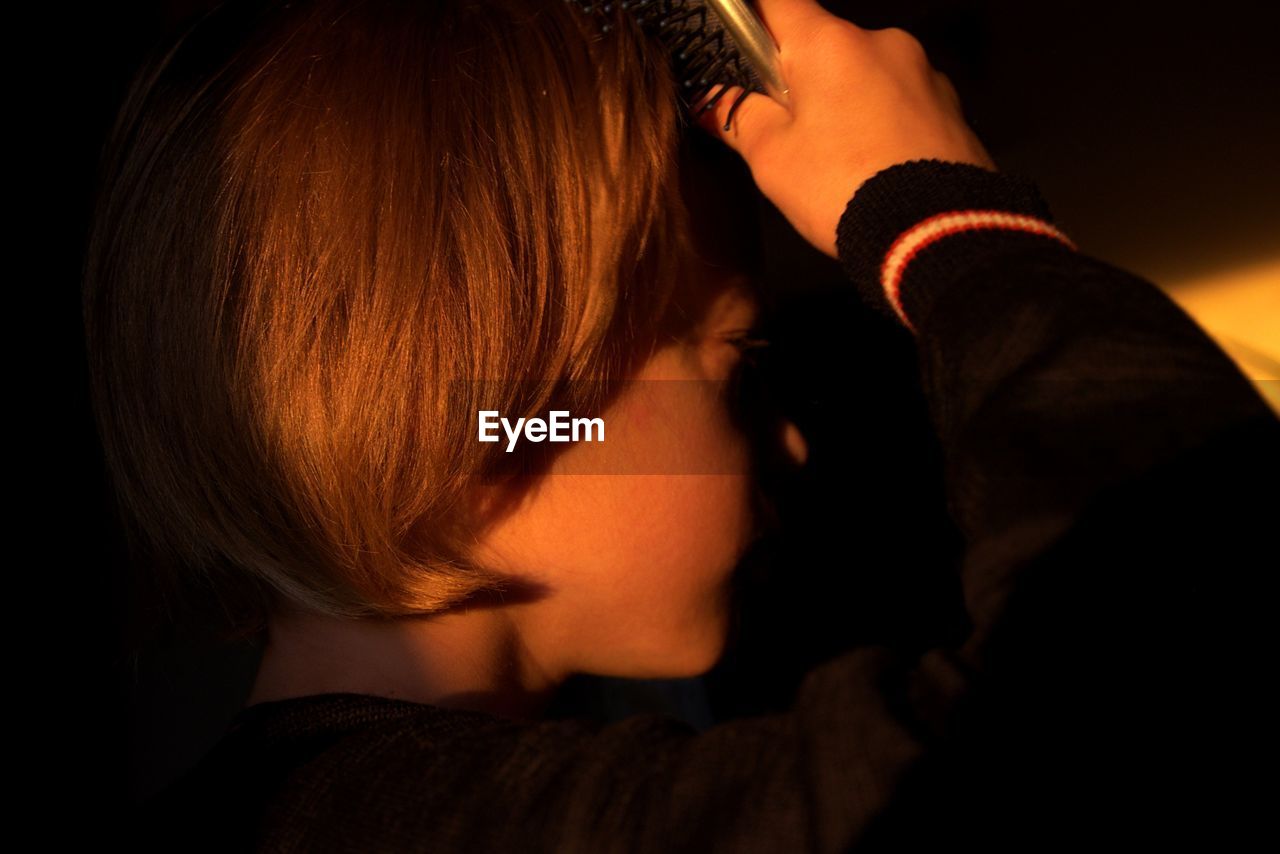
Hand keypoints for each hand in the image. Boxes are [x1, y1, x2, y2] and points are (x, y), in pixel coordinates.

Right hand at [694, 0, 997, 258]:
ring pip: (863, 76)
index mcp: (830, 43)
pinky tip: (874, 171)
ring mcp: (923, 73)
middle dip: (798, 81)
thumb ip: (738, 118)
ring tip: (835, 165)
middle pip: (822, 46)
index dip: (750, 20)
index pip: (776, 2)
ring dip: (842, 105)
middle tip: (784, 134)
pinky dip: (880, 126)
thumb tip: (714, 103)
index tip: (736, 45)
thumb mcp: (772, 159)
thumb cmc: (845, 190)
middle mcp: (882, 43)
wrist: (938, 236)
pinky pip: (900, 104)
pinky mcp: (950, 107)